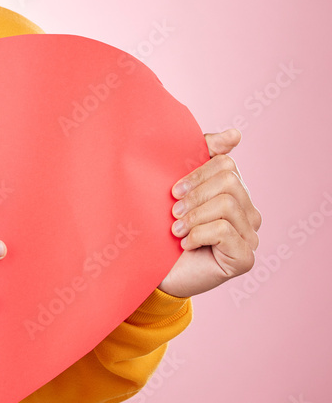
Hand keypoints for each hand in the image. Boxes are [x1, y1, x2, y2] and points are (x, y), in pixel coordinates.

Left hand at [158, 127, 261, 297]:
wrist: (153, 268)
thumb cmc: (162, 227)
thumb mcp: (178, 187)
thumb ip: (203, 156)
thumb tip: (235, 134)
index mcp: (234, 192)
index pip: (226, 164)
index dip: (196, 173)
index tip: (173, 190)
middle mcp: (249, 213)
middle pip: (229, 181)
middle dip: (195, 195)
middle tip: (173, 213)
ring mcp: (250, 236)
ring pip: (226, 204)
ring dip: (193, 216)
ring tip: (176, 230)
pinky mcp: (244, 258)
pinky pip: (224, 230)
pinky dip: (198, 234)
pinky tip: (185, 244)